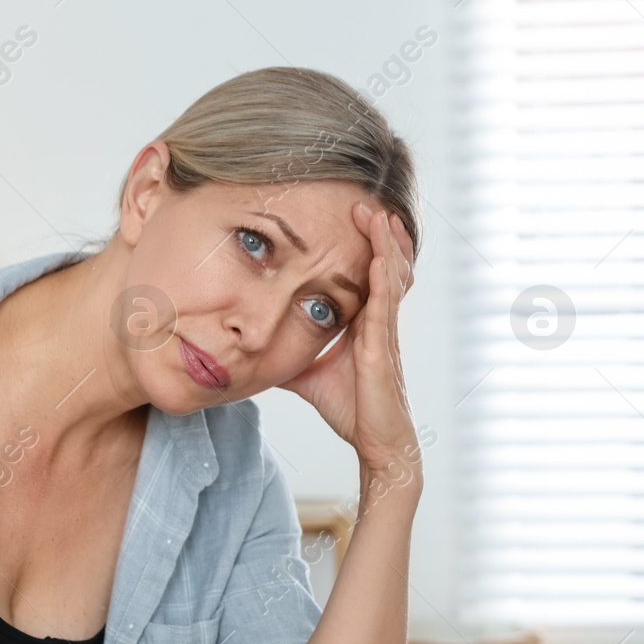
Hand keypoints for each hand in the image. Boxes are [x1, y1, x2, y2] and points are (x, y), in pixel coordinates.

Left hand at [278, 203, 420, 478]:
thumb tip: (253, 347)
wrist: (377, 444)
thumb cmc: (350, 410)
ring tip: (377, 212)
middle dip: (376, 232)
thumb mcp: (307, 373)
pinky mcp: (384, 348)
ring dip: (384, 242)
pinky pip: (387, 303)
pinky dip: (385, 275)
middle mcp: (379, 322)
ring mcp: (385, 333)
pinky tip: (381, 254)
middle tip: (364, 199)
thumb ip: (288, 355)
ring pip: (391, 276)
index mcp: (365, 324)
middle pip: (383, 265)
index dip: (362, 245)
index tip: (349, 215)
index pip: (366, 274)